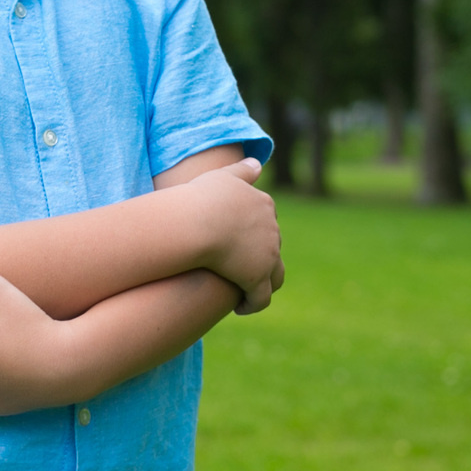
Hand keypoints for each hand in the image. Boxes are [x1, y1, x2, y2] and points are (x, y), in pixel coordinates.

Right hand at [183, 157, 284, 312]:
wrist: (196, 224)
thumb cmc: (201, 199)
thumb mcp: (223, 176)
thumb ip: (242, 171)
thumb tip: (258, 163)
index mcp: (264, 205)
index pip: (267, 220)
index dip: (255, 232)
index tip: (239, 242)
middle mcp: (272, 230)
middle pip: (272, 247)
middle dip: (260, 257)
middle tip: (239, 268)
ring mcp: (267, 255)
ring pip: (274, 276)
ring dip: (264, 284)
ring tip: (246, 291)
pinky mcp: (257, 279)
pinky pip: (261, 298)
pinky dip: (253, 304)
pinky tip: (239, 307)